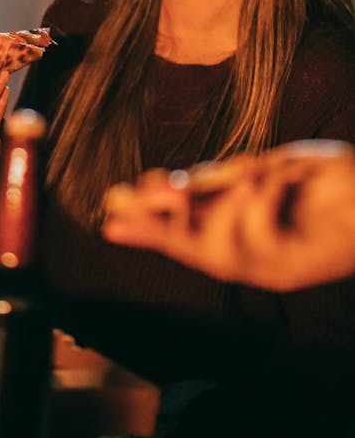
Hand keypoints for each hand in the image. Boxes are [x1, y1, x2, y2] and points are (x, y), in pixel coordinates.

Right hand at [102, 141, 354, 290]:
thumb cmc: (327, 180)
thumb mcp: (260, 171)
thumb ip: (217, 184)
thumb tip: (165, 185)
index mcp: (241, 229)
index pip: (183, 232)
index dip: (146, 226)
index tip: (111, 216)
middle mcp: (250, 253)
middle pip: (189, 248)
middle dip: (152, 230)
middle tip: (119, 213)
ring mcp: (270, 262)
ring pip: (214, 251)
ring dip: (205, 213)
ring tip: (216, 180)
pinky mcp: (293, 265)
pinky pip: (255, 237)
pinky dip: (255, 202)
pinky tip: (271, 180)